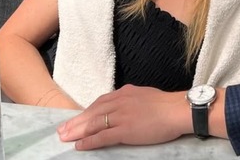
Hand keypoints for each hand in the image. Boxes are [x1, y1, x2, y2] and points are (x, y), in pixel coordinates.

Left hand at [56, 84, 189, 149]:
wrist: (177, 110)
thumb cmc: (167, 104)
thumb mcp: (146, 95)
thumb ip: (133, 100)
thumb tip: (126, 105)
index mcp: (125, 93)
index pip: (100, 102)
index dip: (86, 112)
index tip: (76, 118)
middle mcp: (120, 102)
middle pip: (92, 112)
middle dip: (75, 121)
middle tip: (61, 130)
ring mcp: (121, 116)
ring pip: (93, 123)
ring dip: (77, 131)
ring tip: (65, 138)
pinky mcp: (125, 130)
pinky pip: (102, 136)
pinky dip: (89, 141)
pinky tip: (80, 145)